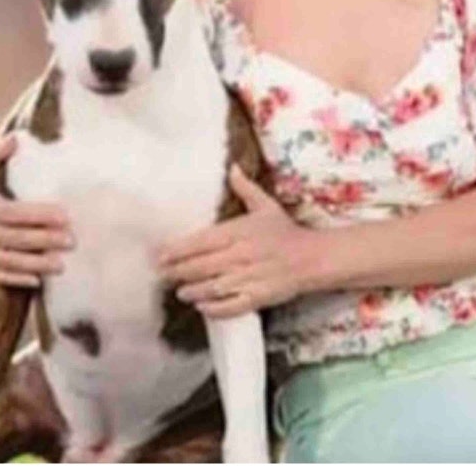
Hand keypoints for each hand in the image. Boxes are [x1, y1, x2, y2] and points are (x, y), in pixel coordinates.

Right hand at [0, 133, 72, 287]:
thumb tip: (15, 139)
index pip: (15, 213)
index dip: (41, 215)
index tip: (66, 216)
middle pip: (16, 238)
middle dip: (46, 241)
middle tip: (71, 241)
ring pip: (9, 260)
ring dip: (37, 264)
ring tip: (61, 264)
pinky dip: (18, 278)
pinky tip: (38, 280)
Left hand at [158, 165, 316, 317]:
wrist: (315, 258)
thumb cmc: (286, 232)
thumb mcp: (266, 206)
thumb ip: (245, 188)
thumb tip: (232, 167)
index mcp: (238, 232)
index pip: (200, 242)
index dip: (177, 250)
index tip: (160, 255)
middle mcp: (240, 255)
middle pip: (201, 266)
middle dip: (178, 272)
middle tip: (162, 275)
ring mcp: (249, 278)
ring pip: (213, 287)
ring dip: (193, 291)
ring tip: (180, 292)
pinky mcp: (259, 297)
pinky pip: (232, 306)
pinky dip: (215, 308)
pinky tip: (203, 307)